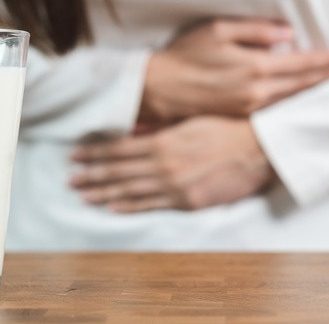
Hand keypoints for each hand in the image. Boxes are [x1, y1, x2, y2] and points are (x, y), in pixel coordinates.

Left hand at [70, 116, 276, 212]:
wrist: (258, 149)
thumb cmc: (226, 128)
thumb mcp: (189, 119)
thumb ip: (158, 125)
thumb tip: (132, 125)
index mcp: (162, 140)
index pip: (118, 148)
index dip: (94, 153)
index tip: (75, 155)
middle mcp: (163, 164)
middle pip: (118, 171)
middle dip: (91, 174)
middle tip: (70, 179)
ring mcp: (174, 185)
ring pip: (130, 191)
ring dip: (104, 193)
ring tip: (83, 196)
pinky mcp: (187, 202)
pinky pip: (152, 205)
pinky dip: (130, 207)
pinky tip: (113, 208)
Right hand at [139, 18, 328, 122]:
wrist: (159, 89)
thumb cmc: (185, 55)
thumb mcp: (218, 30)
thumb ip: (255, 30)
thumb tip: (286, 34)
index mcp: (255, 67)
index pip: (299, 64)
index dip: (322, 60)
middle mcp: (256, 91)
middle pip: (300, 86)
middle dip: (323, 79)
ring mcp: (248, 108)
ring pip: (289, 101)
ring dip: (309, 94)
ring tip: (326, 88)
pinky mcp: (239, 117)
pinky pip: (273, 111)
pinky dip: (289, 105)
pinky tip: (296, 102)